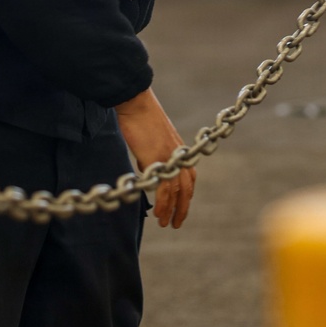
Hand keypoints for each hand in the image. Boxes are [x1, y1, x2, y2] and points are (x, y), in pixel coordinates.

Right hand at [114, 88, 194, 228]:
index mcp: (179, 150)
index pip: (189, 177)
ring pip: (177, 192)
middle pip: (187, 188)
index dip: (186, 195)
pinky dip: (163, 204)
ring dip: (173, 210)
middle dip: (183, 208)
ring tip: (167, 224)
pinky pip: (165, 188)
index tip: (181, 208)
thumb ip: (152, 158)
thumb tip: (149, 173)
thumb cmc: (139, 118)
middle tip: (177, 223)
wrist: (136, 102)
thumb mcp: (149, 141)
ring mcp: (170, 157)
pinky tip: (158, 214)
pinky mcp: (159, 159)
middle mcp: (179, 155)